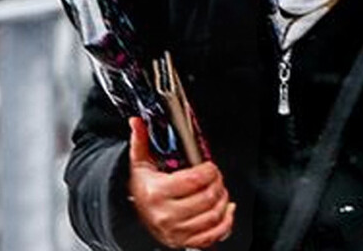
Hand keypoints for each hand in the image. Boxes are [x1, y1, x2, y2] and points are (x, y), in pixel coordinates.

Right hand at [127, 117, 233, 248]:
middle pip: (207, 197)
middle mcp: (167, 214)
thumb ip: (140, 141)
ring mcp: (177, 231)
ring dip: (223, 200)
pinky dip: (226, 222)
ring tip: (220, 190)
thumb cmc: (143, 190)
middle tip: (216, 177)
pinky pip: (214, 234)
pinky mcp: (185, 241)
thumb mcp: (140, 164)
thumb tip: (137, 122)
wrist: (136, 216)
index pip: (193, 180)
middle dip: (218, 183)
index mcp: (157, 193)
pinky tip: (226, 210)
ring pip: (213, 215)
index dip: (208, 171)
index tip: (209, 166)